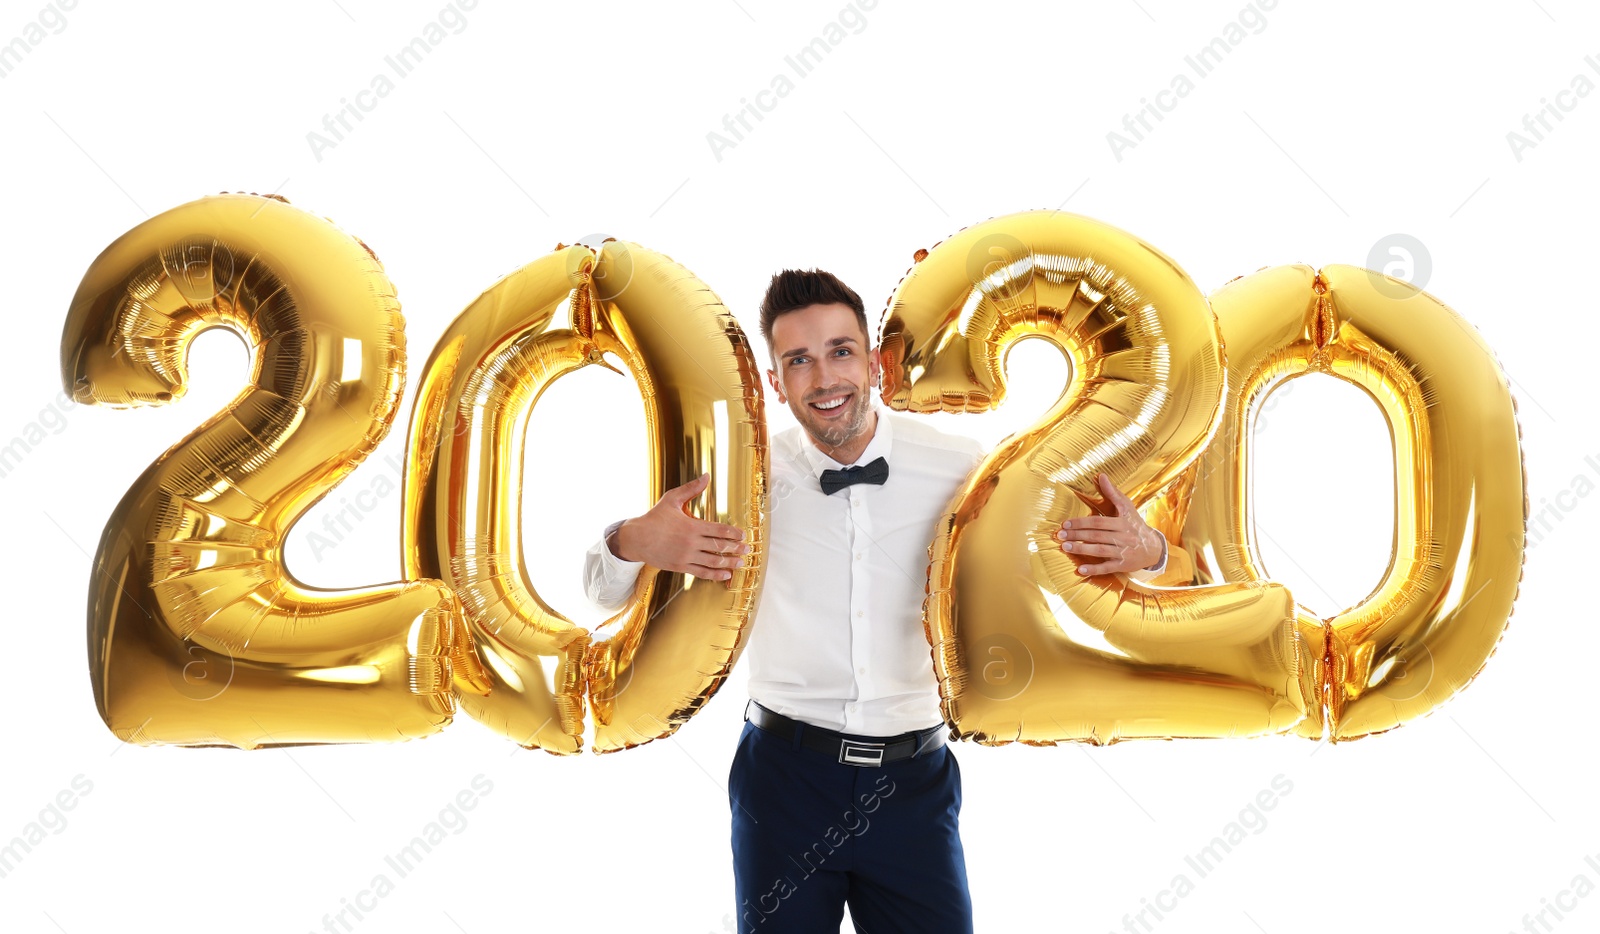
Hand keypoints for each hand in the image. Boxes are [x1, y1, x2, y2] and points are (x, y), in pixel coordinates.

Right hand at [611, 473, 747, 581]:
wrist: (636, 538)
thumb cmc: (654, 518)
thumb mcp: (671, 499)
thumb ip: (691, 489)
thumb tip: (706, 476)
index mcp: (691, 526)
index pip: (719, 530)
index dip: (734, 533)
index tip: (743, 535)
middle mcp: (691, 543)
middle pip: (719, 547)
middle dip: (736, 548)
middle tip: (747, 549)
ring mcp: (686, 556)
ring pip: (713, 562)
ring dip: (729, 562)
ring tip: (740, 563)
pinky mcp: (680, 566)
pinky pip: (702, 572)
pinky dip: (715, 574)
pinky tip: (725, 574)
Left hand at [1054, 472, 1163, 575]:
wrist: (1154, 548)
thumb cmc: (1135, 525)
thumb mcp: (1127, 507)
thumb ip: (1112, 493)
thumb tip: (1100, 475)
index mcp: (1122, 522)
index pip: (1098, 522)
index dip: (1081, 522)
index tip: (1065, 523)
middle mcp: (1123, 537)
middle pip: (1097, 536)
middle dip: (1077, 535)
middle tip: (1060, 535)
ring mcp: (1123, 552)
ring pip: (1100, 550)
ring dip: (1081, 549)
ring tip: (1065, 547)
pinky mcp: (1123, 565)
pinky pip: (1107, 567)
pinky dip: (1094, 569)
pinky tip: (1080, 570)